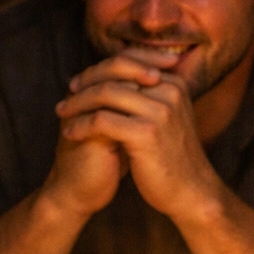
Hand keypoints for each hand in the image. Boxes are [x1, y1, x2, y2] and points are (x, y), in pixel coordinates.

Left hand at [56, 48, 222, 218]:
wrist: (191, 191)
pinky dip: (81, 125)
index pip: (129, 62)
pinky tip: (70, 133)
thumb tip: (120, 79)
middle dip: (85, 83)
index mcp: (175, 84)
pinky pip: (102, 121)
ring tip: (63, 112)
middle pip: (116, 73)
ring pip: (106, 94)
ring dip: (78, 103)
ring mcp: (160, 111)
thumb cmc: (173, 157)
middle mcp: (170, 91)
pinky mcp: (147, 133)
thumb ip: (150, 97)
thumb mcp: (168, 118)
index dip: (99, 70)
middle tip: (67, 95)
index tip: (78, 83)